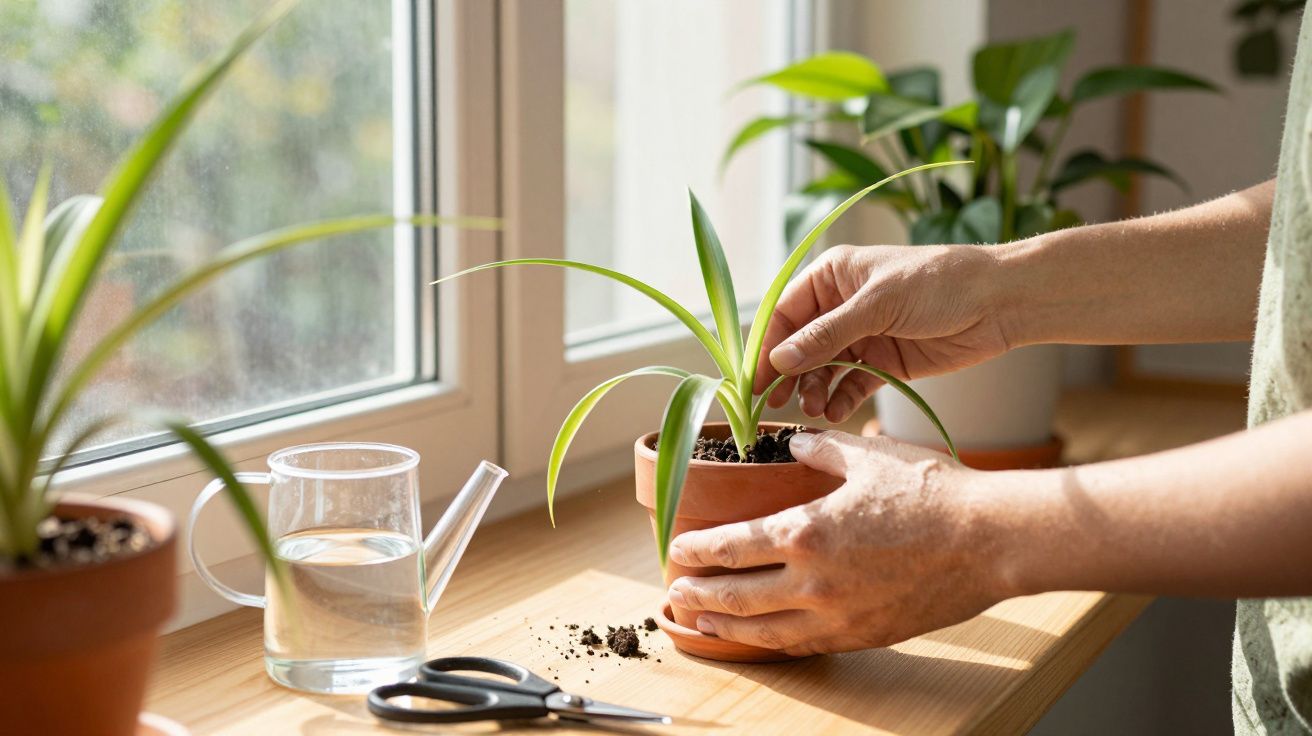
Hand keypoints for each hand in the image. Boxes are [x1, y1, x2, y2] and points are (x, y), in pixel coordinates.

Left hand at [666, 431, 1007, 655]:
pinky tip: (760, 636)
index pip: (730, 547)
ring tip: (700, 620)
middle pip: (735, 595)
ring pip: (763, 629)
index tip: (675, 548)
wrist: (988, 540)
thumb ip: (820, 448)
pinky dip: (772, 642)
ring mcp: (837, 615)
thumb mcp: (867, 455)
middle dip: (697, 594)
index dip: (695, 550)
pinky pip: (803, 645)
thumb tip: (793, 440)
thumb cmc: (931, 491)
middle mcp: (812, 580)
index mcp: (805, 530)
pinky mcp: (863, 635)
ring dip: (725, 625)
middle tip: (673, 592)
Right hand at [755, 243, 1015, 420]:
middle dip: (788, 376)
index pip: (784, 314)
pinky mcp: (885, 362)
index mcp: (832, 276)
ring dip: (814, 390)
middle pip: (799, 346)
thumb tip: (780, 360)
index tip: (754, 381)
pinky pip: (852, 385)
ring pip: (823, 369)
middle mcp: (841, 306)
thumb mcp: (878, 304)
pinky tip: (835, 414)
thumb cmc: (939, 283)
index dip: (767, 347)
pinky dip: (841, 400)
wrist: (1000, 303)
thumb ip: (828, 334)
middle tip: (778, 405)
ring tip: (814, 410)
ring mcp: (863, 336)